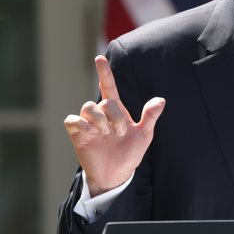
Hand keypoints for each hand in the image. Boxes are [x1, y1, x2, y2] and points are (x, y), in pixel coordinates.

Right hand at [63, 55, 164, 195]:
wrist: (116, 175)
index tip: (100, 58)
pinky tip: (92, 133)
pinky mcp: (78, 135)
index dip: (104, 73)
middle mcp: (101, 115)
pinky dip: (81, 124)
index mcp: (117, 111)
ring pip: (87, 107)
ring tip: (106, 133)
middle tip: (121, 132)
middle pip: (104, 101)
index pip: (108, 87)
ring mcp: (89, 124)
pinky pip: (72, 120)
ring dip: (99, 119)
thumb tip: (161, 100)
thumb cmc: (129, 153)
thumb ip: (150, 117)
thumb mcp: (144, 135)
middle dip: (115, 115)